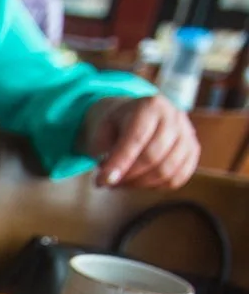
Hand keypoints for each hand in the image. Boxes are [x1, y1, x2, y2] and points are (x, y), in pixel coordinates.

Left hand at [83, 95, 198, 189]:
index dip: (119, 163)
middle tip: (109, 182)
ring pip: (167, 170)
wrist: (141, 115)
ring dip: (140, 184)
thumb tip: (108, 176)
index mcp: (150, 106)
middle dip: (128, 176)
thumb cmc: (119, 123)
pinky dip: (156, 186)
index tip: (102, 180)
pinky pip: (177, 178)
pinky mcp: (193, 151)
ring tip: (122, 182)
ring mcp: (187, 134)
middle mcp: (174, 117)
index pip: (136, 139)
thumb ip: (100, 147)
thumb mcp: (103, 126)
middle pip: (153, 156)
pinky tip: (140, 182)